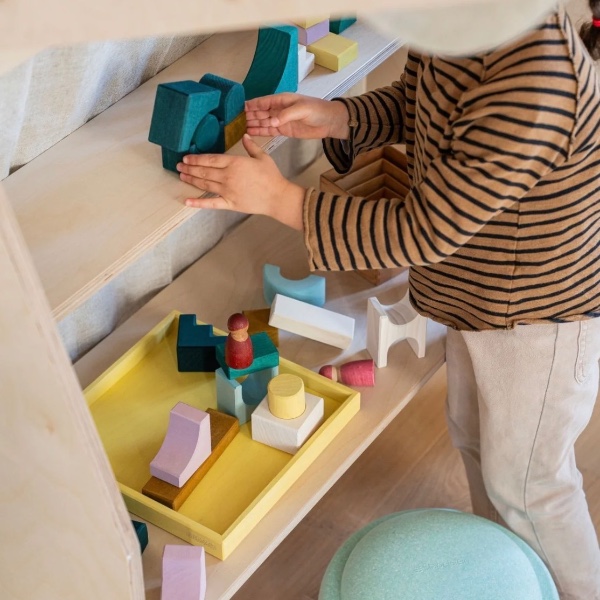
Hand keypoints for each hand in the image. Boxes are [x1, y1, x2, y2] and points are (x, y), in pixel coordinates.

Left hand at [177, 134, 304, 230]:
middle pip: (204, 172)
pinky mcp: (229, 203)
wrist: (277, 197)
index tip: (186, 158)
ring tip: (181, 176)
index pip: (210, 159)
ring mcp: (227, 191)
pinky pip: (211, 203)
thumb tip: (245, 135)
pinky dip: (198, 203)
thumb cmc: (272, 176)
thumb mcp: (262, 157)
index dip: (196, 159)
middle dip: (190, 168)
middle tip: (179, 166)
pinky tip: (187, 201)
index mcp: (234, 163)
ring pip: (205, 185)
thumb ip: (251, 146)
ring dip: (191, 180)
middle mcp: (227, 176)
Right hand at [245, 93, 349, 139]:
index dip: (252, 104)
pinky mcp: (284, 130)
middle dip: (249, 115)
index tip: (240, 108)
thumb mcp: (302, 109)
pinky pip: (269, 131)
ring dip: (253, 124)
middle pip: (260, 112)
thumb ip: (286, 115)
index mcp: (282, 100)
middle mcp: (279, 109)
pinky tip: (251, 133)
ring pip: (263, 122)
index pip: (263, 102)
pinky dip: (260, 132)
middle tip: (236, 121)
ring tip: (240, 128)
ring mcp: (281, 120)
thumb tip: (271, 122)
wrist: (329, 122)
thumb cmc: (317, 110)